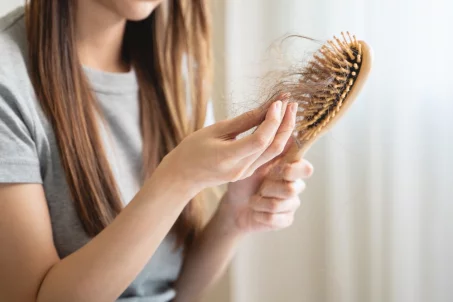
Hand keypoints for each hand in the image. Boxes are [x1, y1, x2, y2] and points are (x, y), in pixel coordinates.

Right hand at [155, 96, 293, 197]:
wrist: (184, 176)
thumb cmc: (193, 149)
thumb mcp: (214, 130)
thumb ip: (242, 122)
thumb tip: (266, 108)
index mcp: (228, 158)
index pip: (260, 140)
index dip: (272, 121)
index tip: (277, 102)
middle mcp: (241, 169)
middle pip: (273, 147)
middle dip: (286, 124)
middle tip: (291, 102)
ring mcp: (246, 173)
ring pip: (274, 152)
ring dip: (284, 131)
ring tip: (290, 110)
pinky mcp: (248, 172)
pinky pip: (268, 155)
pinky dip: (276, 139)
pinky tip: (279, 124)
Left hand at [221, 150, 313, 233]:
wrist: (233, 206)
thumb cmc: (244, 180)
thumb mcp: (252, 163)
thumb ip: (269, 149)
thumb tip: (282, 130)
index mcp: (290, 170)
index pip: (305, 169)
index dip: (294, 170)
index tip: (282, 170)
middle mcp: (295, 186)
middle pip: (293, 188)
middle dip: (270, 188)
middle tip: (260, 187)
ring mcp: (291, 204)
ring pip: (280, 204)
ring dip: (260, 202)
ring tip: (253, 198)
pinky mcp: (285, 219)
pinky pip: (275, 219)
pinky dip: (260, 214)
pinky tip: (256, 211)